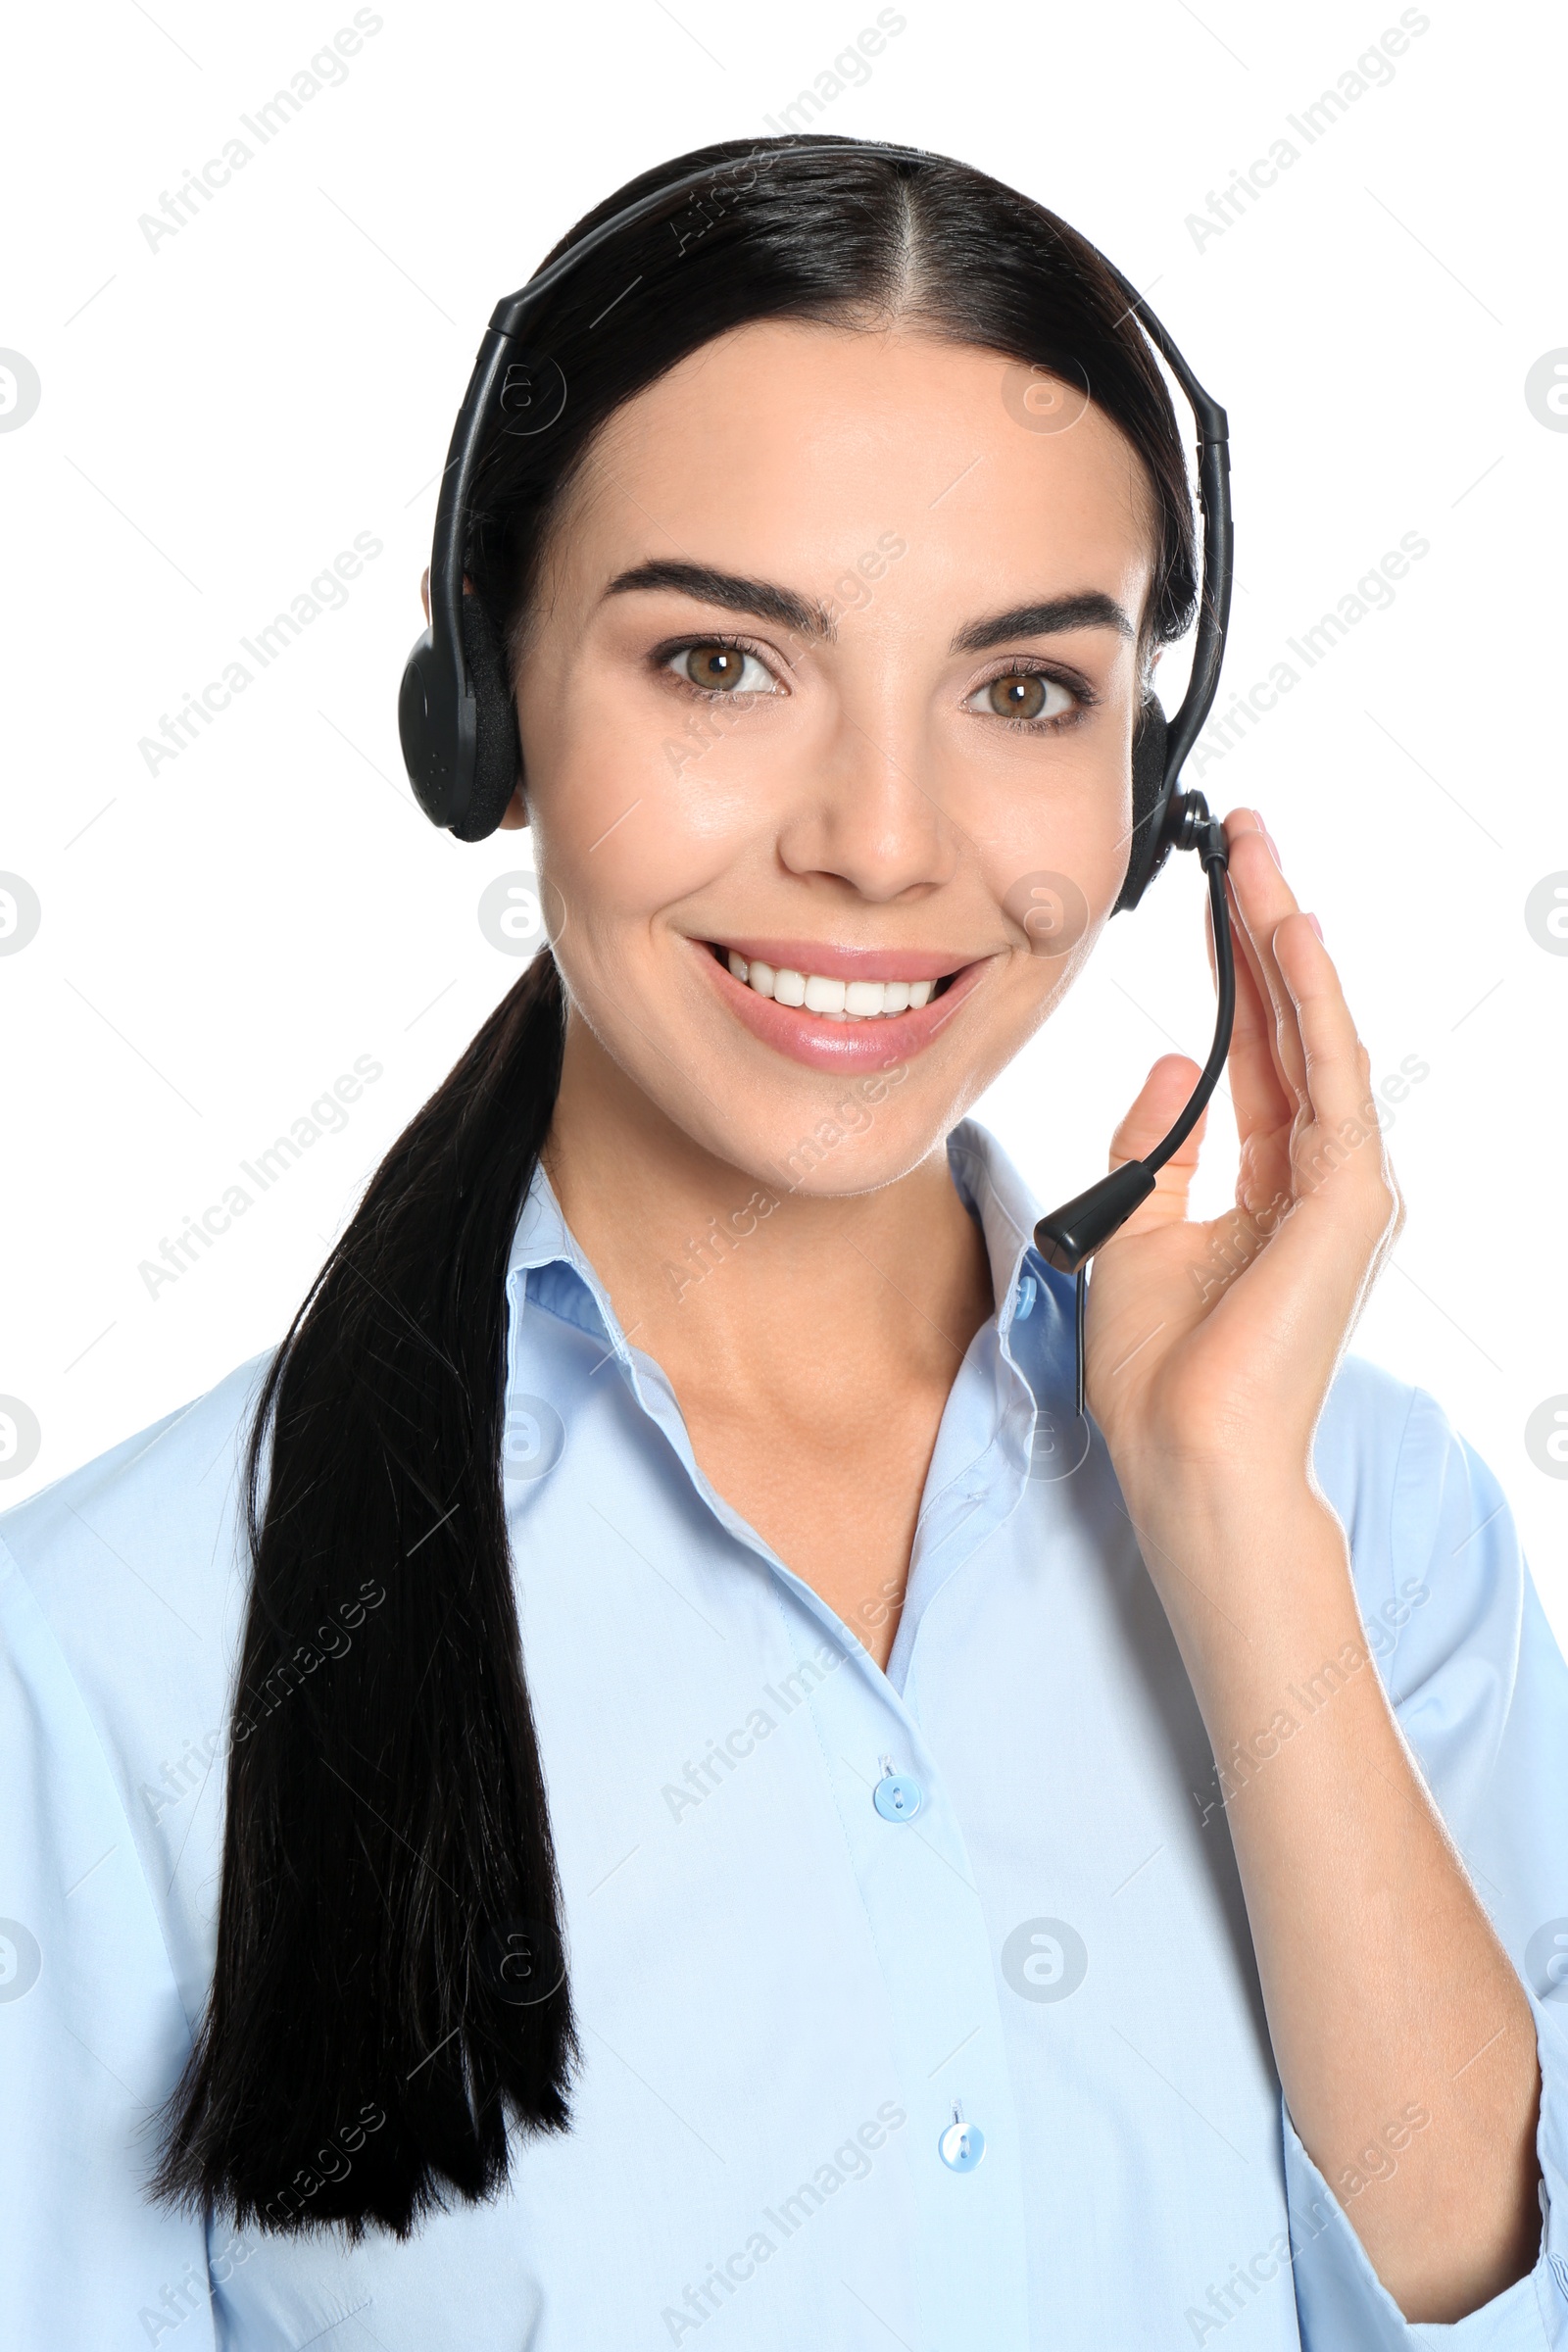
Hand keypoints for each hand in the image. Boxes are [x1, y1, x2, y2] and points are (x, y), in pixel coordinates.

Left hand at [1081, 807, 1403, 1513]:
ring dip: (1288, 945)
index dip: (1237, 975)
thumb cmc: (1160, 1374)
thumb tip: (1171, 1069)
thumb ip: (1156, 1147)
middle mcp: (1318, 1178)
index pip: (1258, 1056)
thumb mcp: (1135, 1231)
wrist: (1186, 1455)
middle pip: (1293, 1029)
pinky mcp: (1348, 1199)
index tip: (1218, 899)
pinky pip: (1327, 1077)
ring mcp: (1342, 1188)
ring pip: (1315, 1036)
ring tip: (1262, 861)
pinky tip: (1288, 937)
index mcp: (1271, 1188)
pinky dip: (1309, 1004)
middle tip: (1248, 843)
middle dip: (1267, 933)